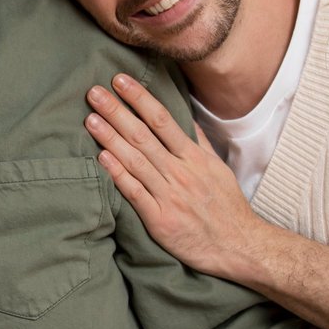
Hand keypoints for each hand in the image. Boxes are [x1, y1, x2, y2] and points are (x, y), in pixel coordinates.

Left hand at [86, 74, 263, 279]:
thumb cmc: (226, 208)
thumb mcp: (218, 169)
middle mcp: (180, 173)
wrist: (239, 247)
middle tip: (94, 93)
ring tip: (90, 119)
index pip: (162, 120)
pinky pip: (135, 193)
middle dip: (117, 111)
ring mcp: (169, 196)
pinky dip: (118, 175)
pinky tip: (101, 158)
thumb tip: (186, 117)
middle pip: (143, 136)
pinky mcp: (160, 220)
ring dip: (110, 138)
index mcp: (194, 158)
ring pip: (135, 161)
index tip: (120, 81)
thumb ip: (199, 142)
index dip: (139, 98)